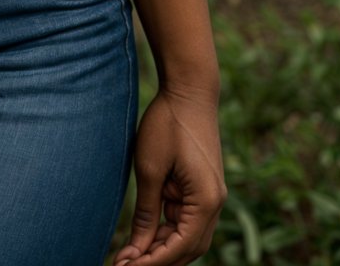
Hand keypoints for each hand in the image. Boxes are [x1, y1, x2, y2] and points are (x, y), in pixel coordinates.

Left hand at [113, 87, 225, 264]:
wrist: (189, 90)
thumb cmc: (168, 124)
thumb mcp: (150, 168)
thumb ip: (146, 212)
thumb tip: (137, 249)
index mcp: (206, 202)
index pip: (179, 248)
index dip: (152, 262)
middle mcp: (215, 204)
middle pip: (188, 248)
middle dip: (157, 259)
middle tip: (123, 263)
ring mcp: (212, 196)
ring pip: (188, 237)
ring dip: (162, 245)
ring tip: (130, 250)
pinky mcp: (203, 188)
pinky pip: (186, 219)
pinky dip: (167, 227)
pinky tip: (145, 230)